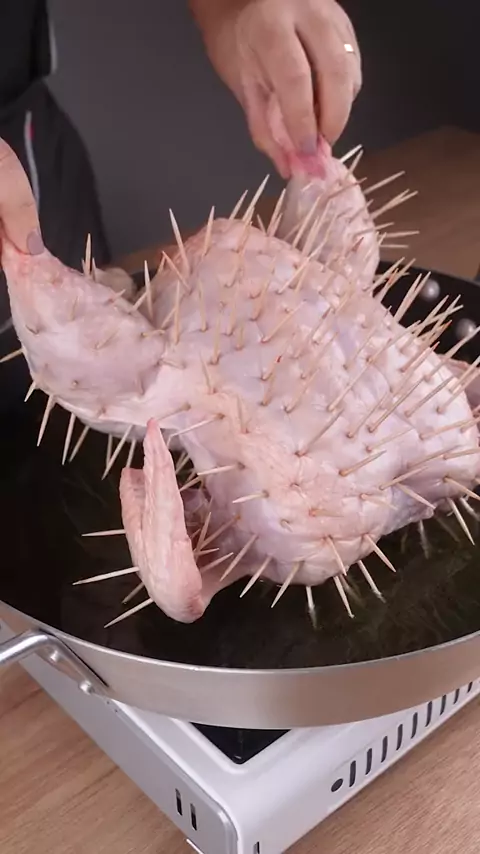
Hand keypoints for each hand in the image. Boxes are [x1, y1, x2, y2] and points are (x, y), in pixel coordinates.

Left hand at [190, 0, 361, 176]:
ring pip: (350, 69)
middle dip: (333, 117)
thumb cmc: (238, 46)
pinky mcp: (345, 23)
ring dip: (341, 108)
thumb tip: (288, 166)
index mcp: (271, 25)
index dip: (304, 120)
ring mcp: (331, 14)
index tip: (306, 152)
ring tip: (322, 127)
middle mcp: (307, 12)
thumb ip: (265, 127)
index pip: (296, 78)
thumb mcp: (242, 85)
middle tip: (322, 145)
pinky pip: (354, 64)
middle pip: (335, 71)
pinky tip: (328, 105)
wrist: (244, 5)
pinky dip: (346, 93)